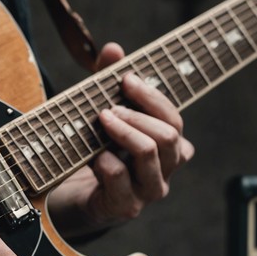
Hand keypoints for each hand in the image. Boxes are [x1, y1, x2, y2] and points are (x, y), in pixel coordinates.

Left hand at [48, 42, 194, 237]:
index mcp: (170, 149)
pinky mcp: (126, 206)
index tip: (126, 79)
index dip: (152, 97)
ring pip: (149, 153)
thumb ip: (109, 83)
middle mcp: (166, 171)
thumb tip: (114, 49)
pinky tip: (91, 156)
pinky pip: (120, 177)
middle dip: (137, 114)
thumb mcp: (105, 116)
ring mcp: (148, 191)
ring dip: (123, 130)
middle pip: (168, 135)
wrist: (82, 201)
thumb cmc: (100, 153)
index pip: (175, 119)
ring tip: (102, 120)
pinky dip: (104, 160)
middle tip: (109, 107)